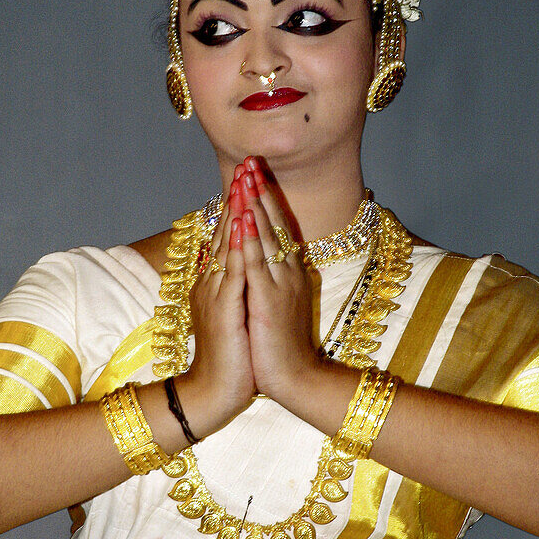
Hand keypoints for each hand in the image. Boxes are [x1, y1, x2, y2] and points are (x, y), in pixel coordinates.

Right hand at [181, 184, 255, 420]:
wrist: (215, 391)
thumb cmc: (231, 355)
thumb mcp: (234, 312)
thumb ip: (236, 286)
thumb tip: (245, 265)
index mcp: (215, 282)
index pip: (228, 235)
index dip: (238, 205)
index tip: (248, 177)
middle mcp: (211, 281)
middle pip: (225, 230)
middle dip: (237, 197)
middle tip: (246, 165)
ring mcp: (214, 293)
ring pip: (226, 244)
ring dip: (236, 210)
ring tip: (244, 180)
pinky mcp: (223, 309)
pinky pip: (231, 271)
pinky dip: (236, 245)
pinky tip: (242, 224)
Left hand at [234, 157, 323, 403]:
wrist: (295, 379)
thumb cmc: (281, 345)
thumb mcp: (278, 303)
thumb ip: (272, 278)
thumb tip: (262, 257)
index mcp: (290, 272)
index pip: (277, 226)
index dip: (265, 198)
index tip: (253, 172)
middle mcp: (289, 271)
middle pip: (274, 222)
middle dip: (260, 190)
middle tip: (250, 160)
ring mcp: (280, 283)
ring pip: (266, 234)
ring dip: (254, 202)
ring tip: (245, 175)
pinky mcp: (268, 299)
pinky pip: (257, 261)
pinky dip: (250, 237)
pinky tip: (243, 216)